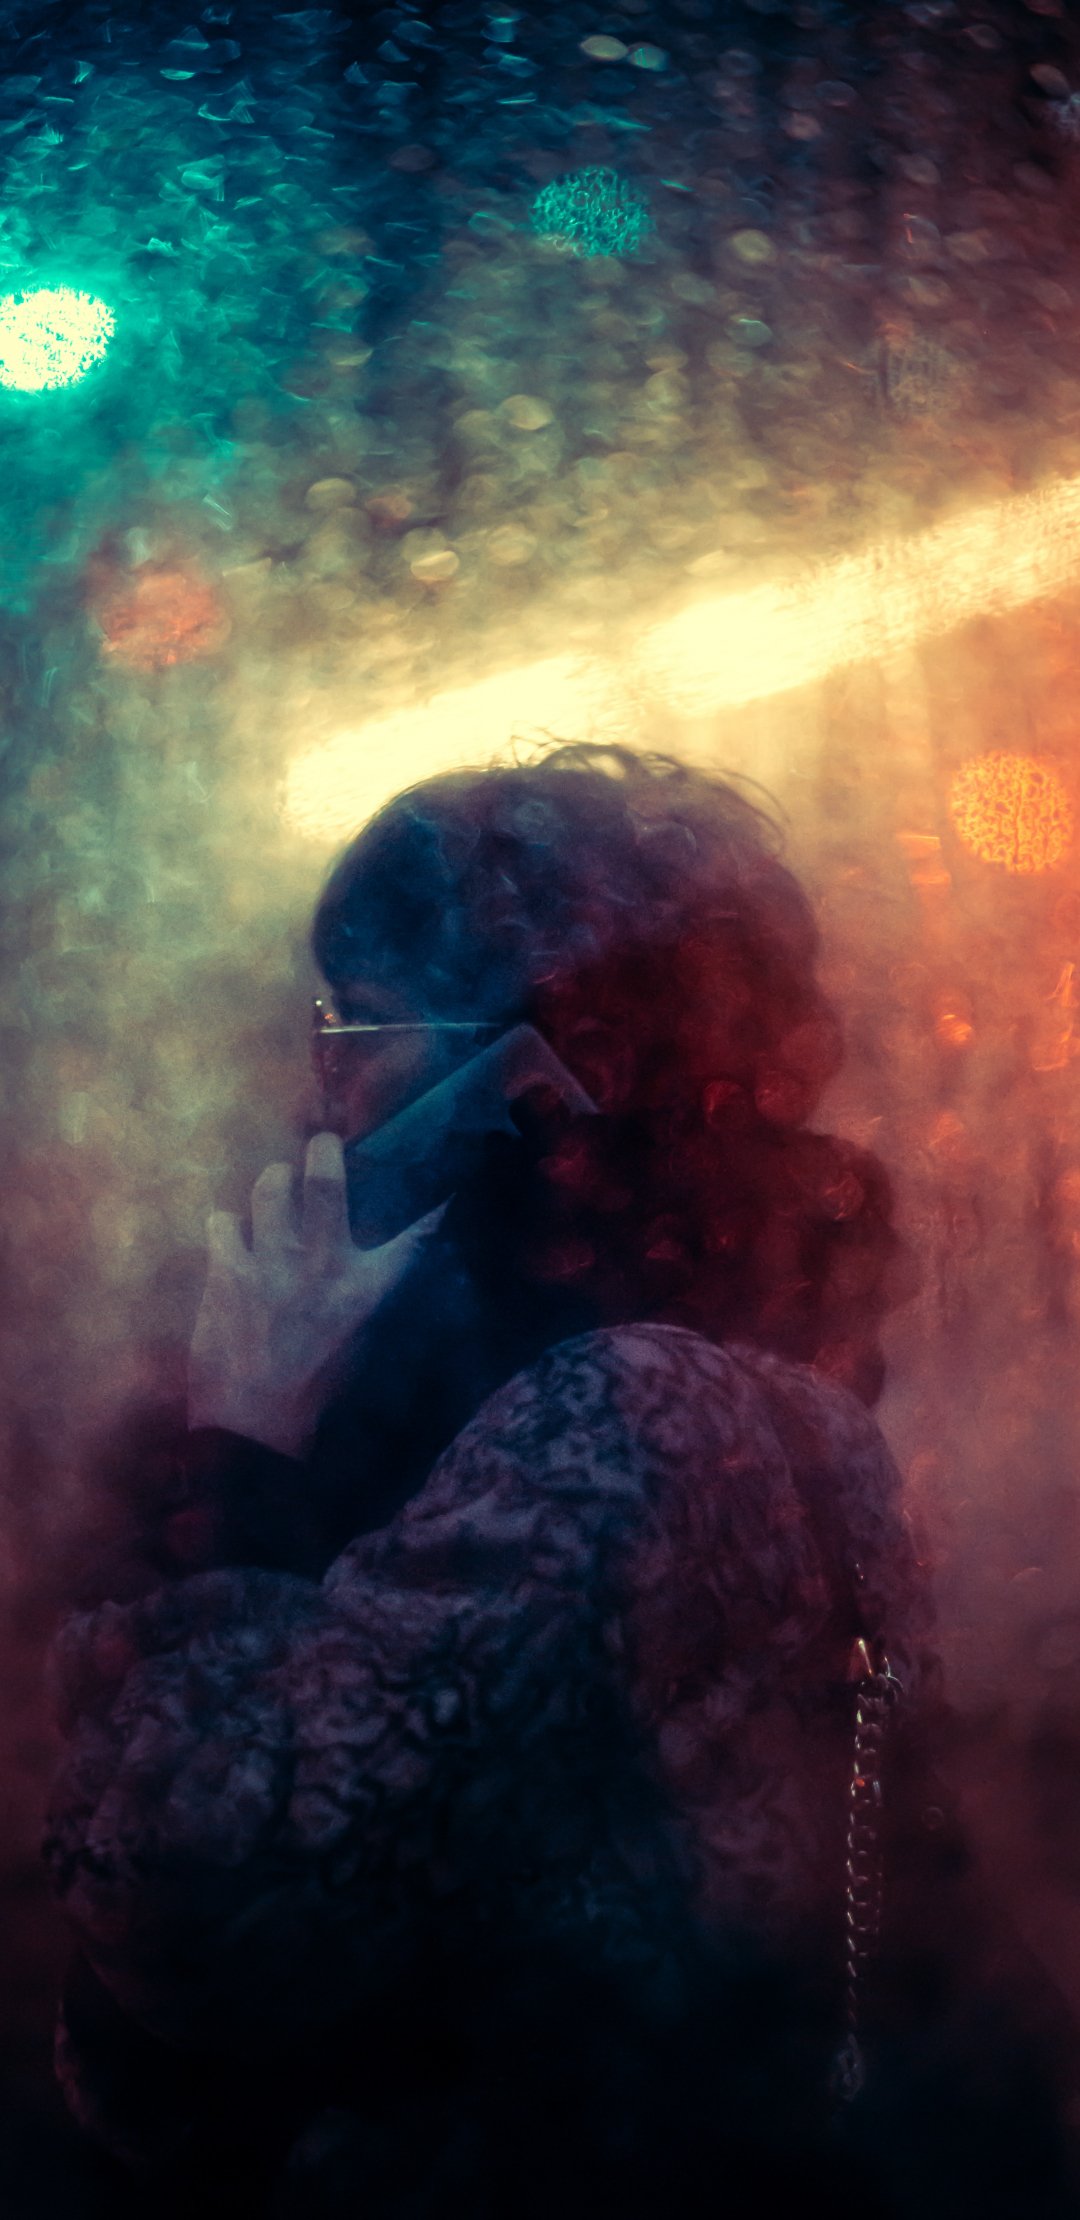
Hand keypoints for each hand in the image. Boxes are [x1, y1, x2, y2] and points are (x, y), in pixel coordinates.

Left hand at [188, 1132, 445, 1456]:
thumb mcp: (369, 1357)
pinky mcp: (225, 1276)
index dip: (437, 1205)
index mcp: (367, 1292)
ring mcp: (268, 1266)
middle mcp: (321, 1267)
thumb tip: (389, 1285)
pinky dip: (229, 1223)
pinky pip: (222, 1223)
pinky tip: (233, 1233)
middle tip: (324, 1145)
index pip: (417, 1235)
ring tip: (276, 1183)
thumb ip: (380, 1311)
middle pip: (325, 1182)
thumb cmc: (319, 1406)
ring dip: (274, 1181)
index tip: (450, 1184)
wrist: (255, 1440)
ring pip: (269, 1189)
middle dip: (326, 1151)